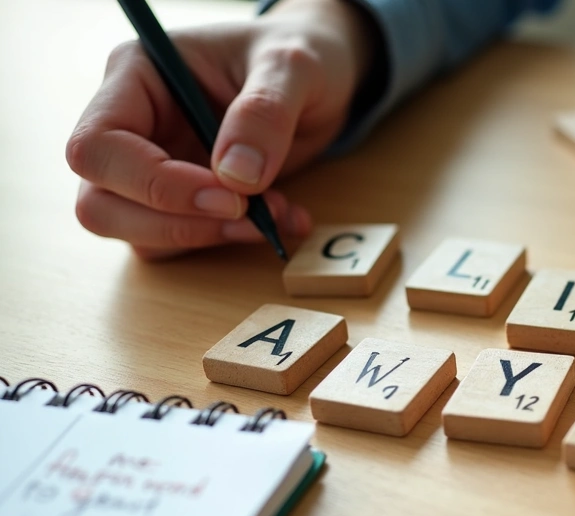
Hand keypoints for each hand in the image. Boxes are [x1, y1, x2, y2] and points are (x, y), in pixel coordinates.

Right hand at [67, 0, 377, 258]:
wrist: (320, 80)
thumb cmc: (294, 57)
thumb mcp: (294, 66)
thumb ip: (265, 112)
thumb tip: (236, 177)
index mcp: (135, 76)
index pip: (97, 147)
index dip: (154, 184)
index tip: (229, 196)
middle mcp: (130, 126)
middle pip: (99, 204)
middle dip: (178, 224)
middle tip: (251, 216)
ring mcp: (150, 168)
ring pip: (138, 234)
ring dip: (209, 238)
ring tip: (279, 213)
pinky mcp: (180, 200)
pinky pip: (184, 241)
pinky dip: (230, 242)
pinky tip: (282, 219)